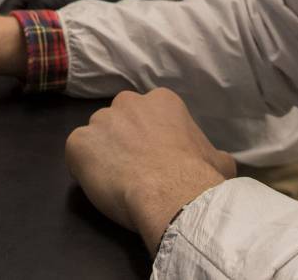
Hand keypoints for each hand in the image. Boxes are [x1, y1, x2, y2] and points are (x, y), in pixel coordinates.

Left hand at [64, 89, 233, 251]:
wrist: (171, 194)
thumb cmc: (197, 176)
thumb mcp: (218, 161)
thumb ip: (213, 154)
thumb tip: (220, 162)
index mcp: (162, 101)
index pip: (149, 114)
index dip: (150, 137)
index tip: (155, 158)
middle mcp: (128, 102)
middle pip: (120, 119)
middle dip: (124, 140)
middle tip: (135, 168)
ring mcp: (100, 121)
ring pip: (97, 136)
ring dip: (104, 153)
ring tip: (116, 181)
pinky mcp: (78, 143)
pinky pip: (77, 153)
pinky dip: (83, 167)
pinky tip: (99, 184)